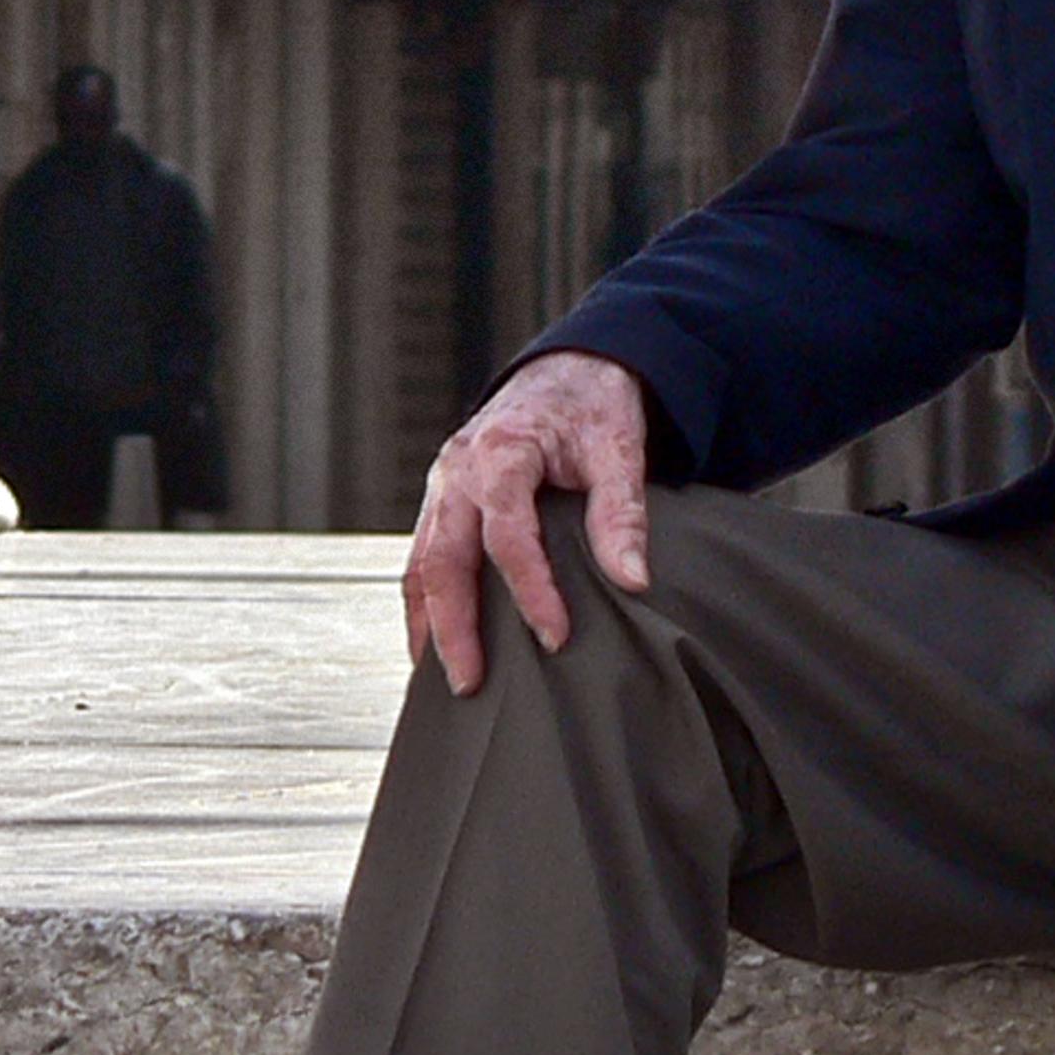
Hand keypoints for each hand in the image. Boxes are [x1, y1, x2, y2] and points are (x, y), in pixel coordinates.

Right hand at [399, 351, 650, 697]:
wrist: (567, 369)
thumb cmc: (593, 408)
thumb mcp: (619, 450)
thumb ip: (622, 513)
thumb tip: (633, 581)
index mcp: (501, 451)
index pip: (506, 535)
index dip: (530, 590)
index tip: (557, 638)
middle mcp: (458, 469)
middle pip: (442, 559)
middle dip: (453, 627)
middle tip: (472, 684)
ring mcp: (442, 485)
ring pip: (421, 563)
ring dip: (429, 624)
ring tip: (446, 681)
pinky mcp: (442, 501)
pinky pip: (422, 558)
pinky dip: (424, 604)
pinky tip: (433, 647)